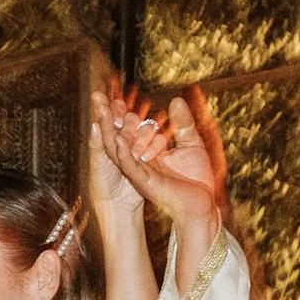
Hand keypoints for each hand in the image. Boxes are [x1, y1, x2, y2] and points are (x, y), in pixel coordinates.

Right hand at [94, 84, 226, 236]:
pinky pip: (130, 167)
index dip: (121, 112)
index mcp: (147, 152)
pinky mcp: (144, 183)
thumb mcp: (192, 144)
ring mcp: (139, 173)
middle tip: (97, 97)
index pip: (130, 129)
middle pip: (118, 136)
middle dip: (108, 117)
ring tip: (101, 112)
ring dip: (110, 131)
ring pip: (119, 150)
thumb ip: (183, 123)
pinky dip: (124, 153)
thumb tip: (175, 100)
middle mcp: (139, 161)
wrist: (202, 206)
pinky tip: (118, 139)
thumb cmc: (196, 179)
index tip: (113, 93)